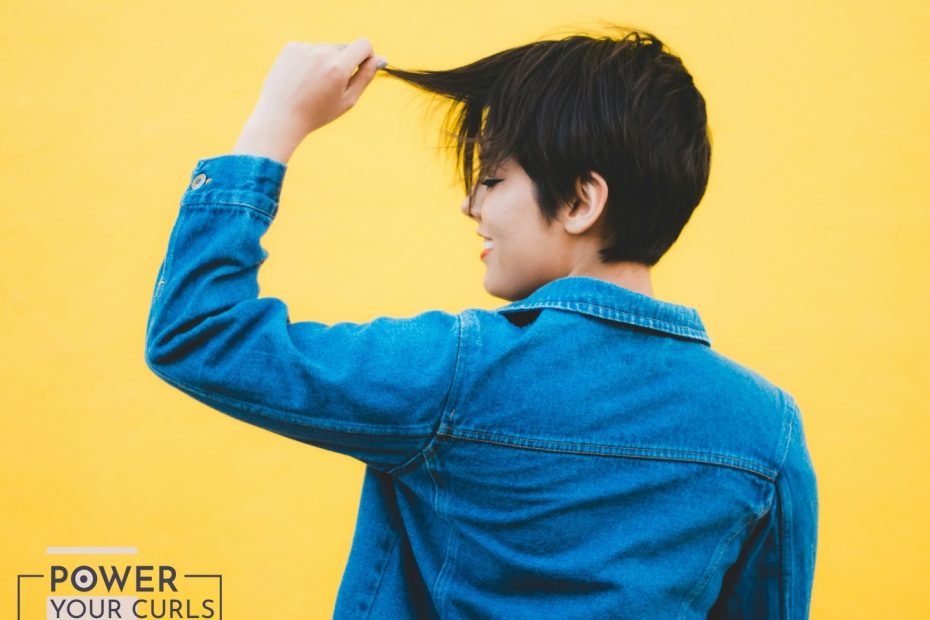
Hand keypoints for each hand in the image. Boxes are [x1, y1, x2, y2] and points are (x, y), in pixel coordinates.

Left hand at [233, 37, 385, 161]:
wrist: (280, 117)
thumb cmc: (317, 113)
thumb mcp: (348, 99)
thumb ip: (366, 76)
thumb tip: (381, 58)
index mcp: (339, 67)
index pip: (364, 44)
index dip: (367, 55)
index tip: (361, 67)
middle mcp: (322, 53)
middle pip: (344, 48)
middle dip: (343, 63)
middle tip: (329, 87)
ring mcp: (305, 48)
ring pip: (326, 49)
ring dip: (325, 63)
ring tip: (312, 85)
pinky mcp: (291, 47)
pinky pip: (309, 49)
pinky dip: (309, 61)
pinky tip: (300, 79)